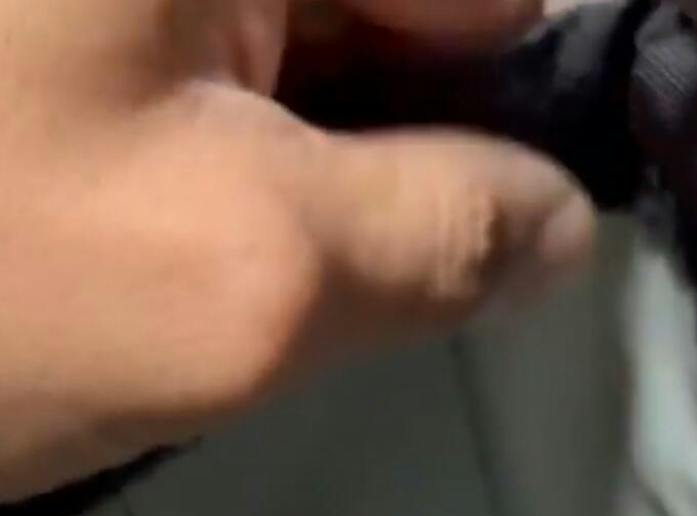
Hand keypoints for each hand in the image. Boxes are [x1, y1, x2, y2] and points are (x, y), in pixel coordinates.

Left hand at [0, 0, 594, 498]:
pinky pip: (232, 83)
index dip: (519, 98)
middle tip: (327, 264)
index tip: (522, 229)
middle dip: (407, 138)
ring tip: (241, 260)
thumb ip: (438, 237)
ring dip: (325, 164)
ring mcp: (137, 19)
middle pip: (395, 13)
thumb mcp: (244, 280)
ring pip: (315, 52)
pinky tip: (198, 232)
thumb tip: (568, 226)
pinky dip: (252, 165)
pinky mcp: (101, 52)